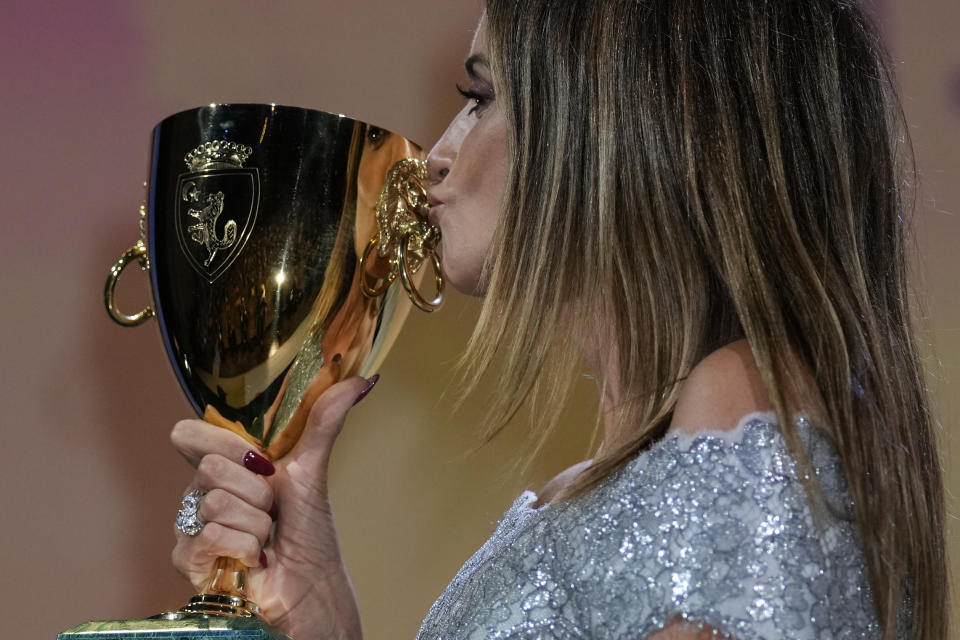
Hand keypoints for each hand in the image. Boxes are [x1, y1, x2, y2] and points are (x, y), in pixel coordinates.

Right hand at [170, 375, 378, 639]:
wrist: (311, 584)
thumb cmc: (308, 531)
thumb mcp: (313, 470)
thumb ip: (326, 419)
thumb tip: (361, 380)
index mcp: (224, 464)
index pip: (189, 433)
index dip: (221, 441)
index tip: (259, 460)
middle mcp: (201, 491)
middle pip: (209, 466)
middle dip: (257, 490)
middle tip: (273, 509)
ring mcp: (191, 525)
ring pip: (215, 502)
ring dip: (257, 523)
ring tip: (267, 536)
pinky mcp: (188, 559)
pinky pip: (210, 536)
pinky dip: (245, 548)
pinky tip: (254, 558)